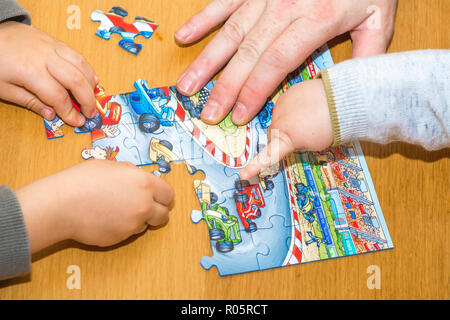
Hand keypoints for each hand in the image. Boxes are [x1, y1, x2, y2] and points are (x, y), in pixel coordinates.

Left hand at [0, 21, 97, 125]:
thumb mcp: (5, 89)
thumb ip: (31, 102)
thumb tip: (52, 115)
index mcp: (30, 72)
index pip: (58, 96)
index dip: (70, 112)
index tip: (77, 122)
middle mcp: (45, 57)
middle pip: (76, 80)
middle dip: (87, 100)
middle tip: (90, 113)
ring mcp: (52, 46)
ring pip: (81, 65)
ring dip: (91, 84)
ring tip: (92, 98)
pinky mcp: (55, 41)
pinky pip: (77, 55)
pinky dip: (87, 69)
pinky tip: (90, 79)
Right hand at [16, 161, 174, 252]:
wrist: (61, 204)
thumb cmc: (82, 180)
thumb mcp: (112, 166)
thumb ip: (132, 173)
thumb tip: (140, 178)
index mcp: (144, 183)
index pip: (169, 194)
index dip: (163, 196)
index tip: (158, 197)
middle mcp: (144, 205)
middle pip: (164, 215)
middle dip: (157, 211)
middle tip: (144, 207)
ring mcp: (133, 224)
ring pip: (146, 224)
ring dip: (139, 219)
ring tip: (117, 209)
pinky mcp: (121, 238)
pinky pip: (129, 233)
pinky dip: (123, 227)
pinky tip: (107, 218)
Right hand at [175, 0, 396, 124]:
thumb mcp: (378, 17)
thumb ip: (366, 56)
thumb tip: (351, 92)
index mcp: (316, 19)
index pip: (277, 63)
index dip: (255, 91)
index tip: (240, 116)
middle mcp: (285, 6)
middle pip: (248, 54)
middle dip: (226, 87)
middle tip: (209, 114)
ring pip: (230, 32)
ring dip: (206, 61)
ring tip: (187, 86)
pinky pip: (223, 2)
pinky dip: (203, 20)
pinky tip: (184, 37)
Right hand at [240, 79, 331, 179]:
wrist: (339, 100)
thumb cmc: (330, 126)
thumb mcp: (313, 145)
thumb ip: (296, 145)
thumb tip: (290, 140)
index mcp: (285, 138)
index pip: (267, 157)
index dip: (254, 167)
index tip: (243, 175)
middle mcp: (278, 121)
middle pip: (271, 134)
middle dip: (281, 137)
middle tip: (299, 138)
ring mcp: (281, 105)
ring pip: (278, 118)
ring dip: (288, 122)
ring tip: (309, 121)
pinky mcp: (287, 93)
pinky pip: (285, 105)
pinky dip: (293, 109)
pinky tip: (308, 109)